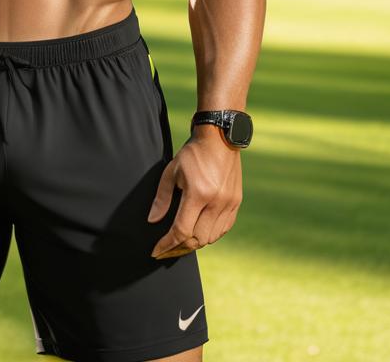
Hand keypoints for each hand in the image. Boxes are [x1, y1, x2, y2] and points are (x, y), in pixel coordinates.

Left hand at [147, 125, 241, 258]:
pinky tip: (199, 232)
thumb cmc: (192, 153)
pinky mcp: (236, 203)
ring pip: (211, 237)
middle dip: (179, 248)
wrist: (220, 138)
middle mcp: (216, 202)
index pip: (181, 231)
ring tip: (180, 243)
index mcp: (198, 194)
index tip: (156, 251)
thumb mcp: (171, 171)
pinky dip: (210, 235)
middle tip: (166, 250)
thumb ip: (162, 198)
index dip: (167, 244)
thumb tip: (153, 221)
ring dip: (195, 243)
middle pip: (197, 239)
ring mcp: (229, 204)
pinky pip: (223, 229)